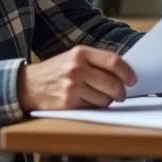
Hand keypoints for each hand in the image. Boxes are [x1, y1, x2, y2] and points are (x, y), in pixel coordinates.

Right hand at [17, 46, 136, 112]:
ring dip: (107, 101)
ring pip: (105, 99)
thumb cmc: (55, 72)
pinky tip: (86, 102)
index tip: (133, 80)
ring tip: (98, 97)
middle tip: (121, 94)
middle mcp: (77, 68)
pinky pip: (93, 108)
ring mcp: (72, 86)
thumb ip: (96, 62)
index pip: (113, 61)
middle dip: (121, 92)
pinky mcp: (69, 103)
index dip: (127, 73)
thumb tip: (124, 73)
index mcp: (80, 53)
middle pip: (113, 83)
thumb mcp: (73, 58)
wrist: (28, 85)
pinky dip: (94, 107)